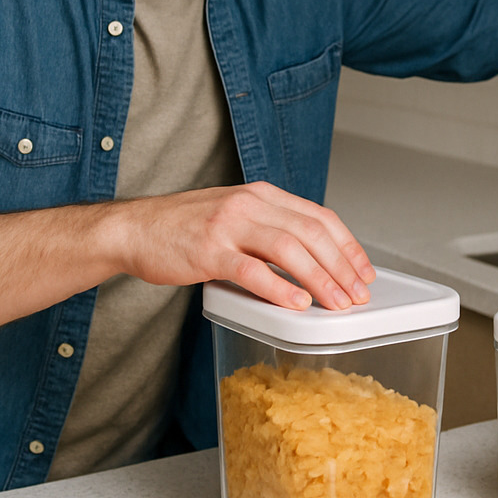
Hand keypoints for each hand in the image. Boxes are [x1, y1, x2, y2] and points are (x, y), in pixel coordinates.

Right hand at [114, 182, 375, 309]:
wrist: (133, 229)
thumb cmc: (183, 228)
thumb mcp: (235, 215)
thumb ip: (269, 228)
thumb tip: (313, 258)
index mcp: (262, 194)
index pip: (320, 216)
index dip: (348, 245)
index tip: (364, 271)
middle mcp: (250, 204)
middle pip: (312, 232)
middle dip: (342, 266)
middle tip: (357, 294)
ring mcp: (229, 225)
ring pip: (289, 248)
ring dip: (320, 279)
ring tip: (335, 303)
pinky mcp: (209, 251)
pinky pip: (252, 270)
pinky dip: (280, 288)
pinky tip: (296, 303)